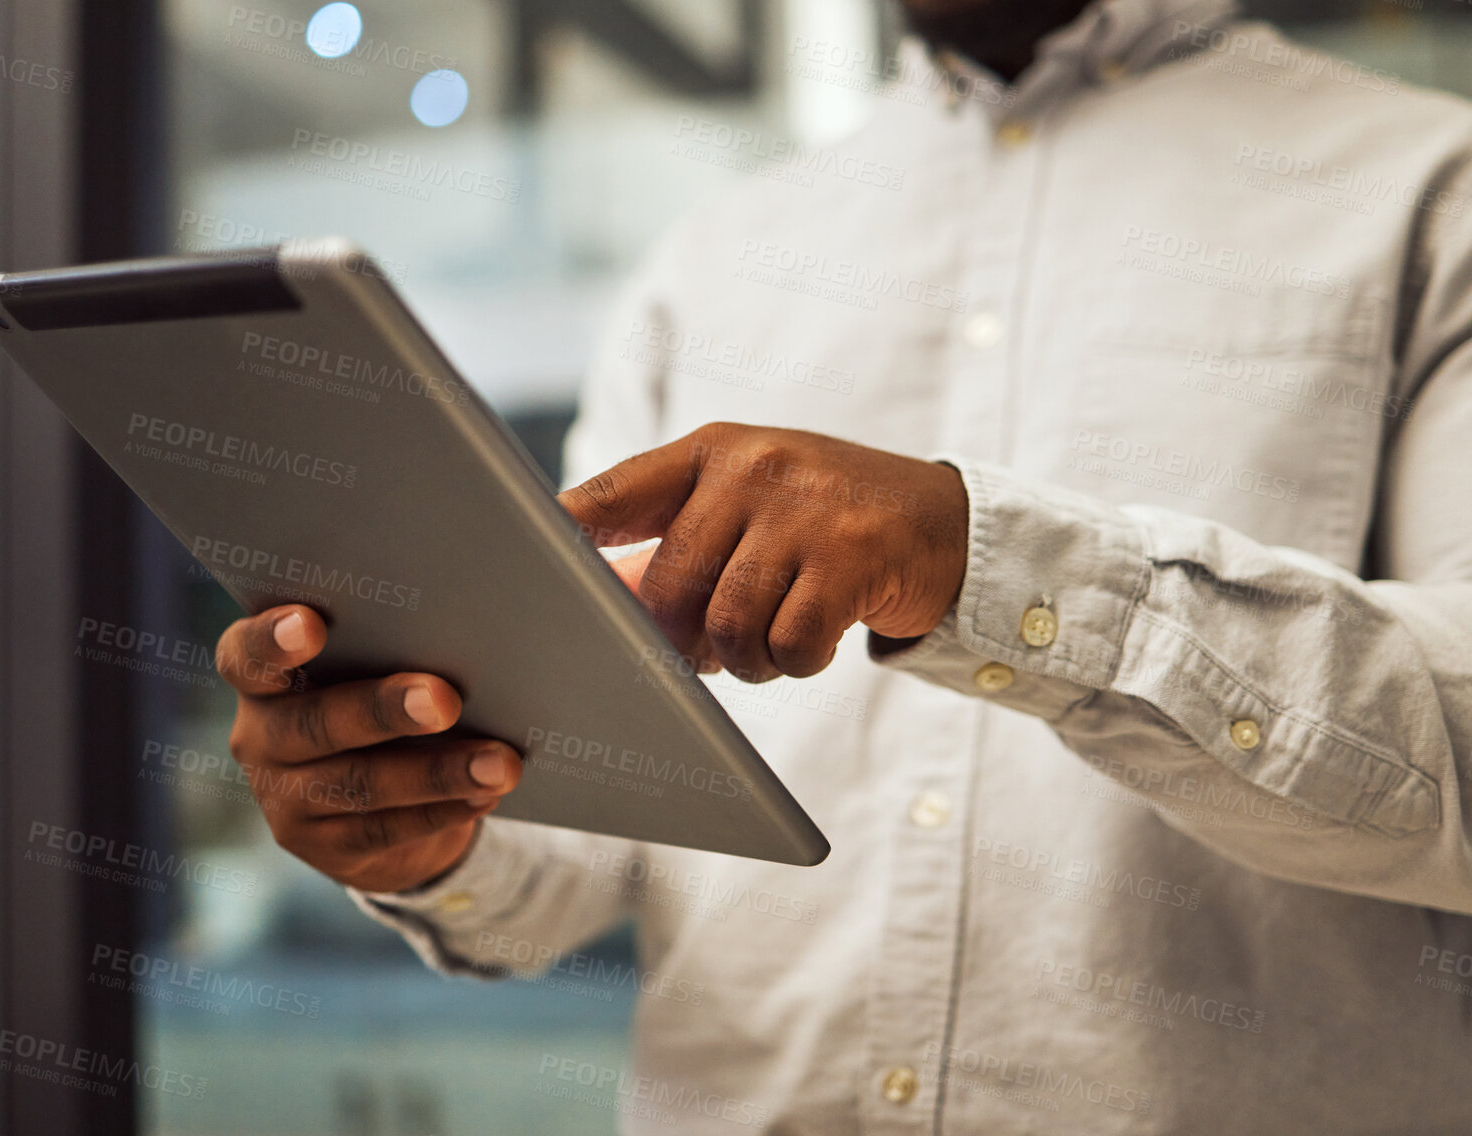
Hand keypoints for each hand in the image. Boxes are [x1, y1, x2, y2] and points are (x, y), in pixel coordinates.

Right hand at [216, 605, 521, 892]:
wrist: (377, 799)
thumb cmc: (379, 700)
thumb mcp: (373, 672)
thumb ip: (392, 654)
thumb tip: (467, 645)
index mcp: (262, 679)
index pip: (245, 656)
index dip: (271, 640)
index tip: (312, 623)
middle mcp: (260, 738)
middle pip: (314, 723)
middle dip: (383, 710)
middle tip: (444, 699)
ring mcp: (285, 799)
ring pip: (359, 784)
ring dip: (437, 773)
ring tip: (499, 763)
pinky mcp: (322, 848)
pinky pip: (384, 830)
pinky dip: (442, 811)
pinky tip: (485, 795)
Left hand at [561, 422, 968, 681]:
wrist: (943, 522)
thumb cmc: (824, 522)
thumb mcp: (752, 505)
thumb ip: (681, 540)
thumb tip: (605, 605)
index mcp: (714, 451)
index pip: (616, 491)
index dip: (566, 535)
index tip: (528, 569)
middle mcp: (753, 469)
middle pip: (669, 587)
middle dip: (683, 639)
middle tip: (716, 648)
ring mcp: (804, 511)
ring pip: (727, 624)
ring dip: (744, 659)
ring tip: (768, 644)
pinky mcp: (852, 558)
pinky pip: (788, 644)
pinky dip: (795, 662)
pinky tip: (812, 642)